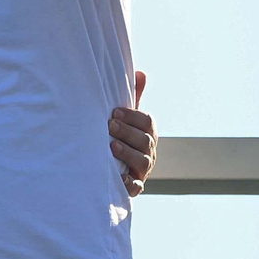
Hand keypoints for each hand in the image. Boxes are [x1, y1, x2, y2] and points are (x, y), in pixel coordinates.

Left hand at [109, 69, 156, 197]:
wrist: (115, 169)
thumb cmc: (120, 136)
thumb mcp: (127, 118)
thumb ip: (133, 97)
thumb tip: (140, 72)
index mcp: (147, 132)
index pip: (147, 122)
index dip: (133, 116)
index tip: (115, 112)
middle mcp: (148, 151)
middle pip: (144, 141)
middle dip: (128, 132)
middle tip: (110, 125)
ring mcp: (142, 170)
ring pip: (142, 162)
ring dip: (127, 153)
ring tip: (111, 146)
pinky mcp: (135, 186)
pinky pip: (135, 186)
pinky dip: (128, 183)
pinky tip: (118, 177)